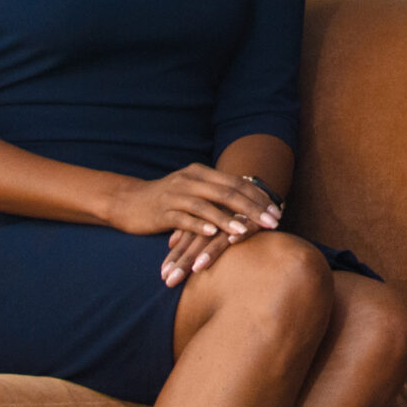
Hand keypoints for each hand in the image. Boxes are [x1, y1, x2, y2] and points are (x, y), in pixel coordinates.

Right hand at [107, 164, 280, 247]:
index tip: (277, 211)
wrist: (128, 202)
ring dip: (228, 218)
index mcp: (202, 173)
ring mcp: (176, 195)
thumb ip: (216, 194)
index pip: (237, 182)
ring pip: (207, 206)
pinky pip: (184, 218)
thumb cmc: (167, 200)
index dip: (258, 197)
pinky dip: (199, 225)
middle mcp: (191, 179)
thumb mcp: (193, 191)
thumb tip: (249, 203)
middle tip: (272, 222)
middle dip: (252, 208)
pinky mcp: (162, 212)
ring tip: (245, 230)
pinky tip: (211, 233)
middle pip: (227, 192)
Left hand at [160, 211, 276, 288]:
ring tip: (197, 268)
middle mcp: (218, 211)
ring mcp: (237, 212)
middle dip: (184, 260)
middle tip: (171, 281)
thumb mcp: (208, 217)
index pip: (185, 235)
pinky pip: (249, 223)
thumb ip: (190, 228)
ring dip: (209, 251)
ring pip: (220, 233)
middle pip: (198, 237)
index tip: (162, 276)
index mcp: (205, 211)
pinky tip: (232, 240)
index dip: (175, 255)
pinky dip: (241, 231)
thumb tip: (170, 242)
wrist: (257, 190)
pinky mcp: (256, 215)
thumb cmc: (230, 209)